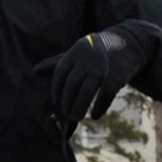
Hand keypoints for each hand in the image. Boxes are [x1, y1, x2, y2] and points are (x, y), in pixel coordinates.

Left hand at [41, 22, 157, 126]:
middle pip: (72, 85)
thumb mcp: (76, 53)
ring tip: (75, 117)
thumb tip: (33, 72)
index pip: (60, 74)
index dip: (56, 90)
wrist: (129, 44)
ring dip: (78, 108)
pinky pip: (104, 97)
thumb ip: (56, 63)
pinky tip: (94, 116)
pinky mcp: (115, 79)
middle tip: (64, 113)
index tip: (56, 101)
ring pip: (86, 92)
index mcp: (76, 53)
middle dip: (66, 102)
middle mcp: (87, 59)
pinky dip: (98, 108)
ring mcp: (102, 69)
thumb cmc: (96, 52)